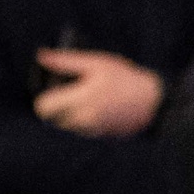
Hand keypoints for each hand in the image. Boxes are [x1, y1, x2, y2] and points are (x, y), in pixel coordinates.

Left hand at [33, 49, 164, 138]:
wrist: (152, 102)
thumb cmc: (125, 78)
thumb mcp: (96, 63)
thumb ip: (66, 61)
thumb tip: (41, 57)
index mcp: (80, 100)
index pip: (43, 108)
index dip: (43, 98)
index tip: (51, 89)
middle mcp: (83, 119)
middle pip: (51, 119)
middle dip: (54, 106)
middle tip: (65, 93)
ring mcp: (91, 131)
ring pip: (65, 126)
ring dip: (67, 114)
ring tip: (83, 98)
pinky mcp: (99, 136)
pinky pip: (79, 131)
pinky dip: (80, 120)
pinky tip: (95, 107)